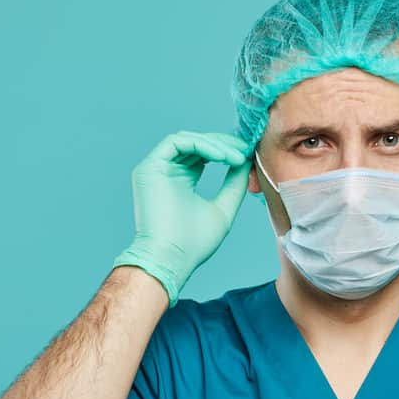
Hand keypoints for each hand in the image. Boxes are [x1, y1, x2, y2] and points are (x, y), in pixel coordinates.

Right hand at [113, 132, 251, 307]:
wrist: (171, 258)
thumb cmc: (195, 243)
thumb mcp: (223, 208)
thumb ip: (234, 184)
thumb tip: (246, 160)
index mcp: (182, 181)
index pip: (204, 155)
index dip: (227, 150)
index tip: (249, 153)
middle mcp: (167, 172)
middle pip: (197, 144)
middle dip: (224, 143)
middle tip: (247, 148)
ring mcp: (156, 169)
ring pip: (189, 140)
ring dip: (216, 144)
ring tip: (237, 157)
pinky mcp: (148, 168)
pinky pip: (177, 143)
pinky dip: (201, 145)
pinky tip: (222, 157)